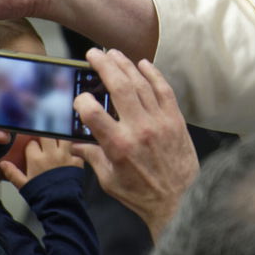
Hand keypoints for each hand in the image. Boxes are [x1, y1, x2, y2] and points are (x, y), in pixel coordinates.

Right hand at [0, 136, 84, 188]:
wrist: (59, 205)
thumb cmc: (40, 195)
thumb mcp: (23, 185)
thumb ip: (13, 173)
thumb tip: (3, 163)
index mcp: (36, 159)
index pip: (32, 142)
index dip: (32, 143)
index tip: (33, 146)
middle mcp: (51, 154)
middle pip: (47, 134)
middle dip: (45, 134)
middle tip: (45, 139)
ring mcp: (65, 156)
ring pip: (63, 137)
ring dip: (61, 137)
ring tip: (58, 140)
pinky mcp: (77, 161)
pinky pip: (77, 148)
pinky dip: (75, 149)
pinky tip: (72, 151)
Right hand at [71, 49, 198, 237]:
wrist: (179, 200)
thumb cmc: (142, 194)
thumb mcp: (109, 179)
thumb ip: (92, 157)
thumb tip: (74, 145)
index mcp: (118, 146)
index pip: (93, 113)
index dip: (81, 102)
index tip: (78, 99)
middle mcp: (139, 129)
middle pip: (119, 87)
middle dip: (104, 65)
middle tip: (94, 54)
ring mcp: (160, 122)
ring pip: (141, 84)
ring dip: (126, 65)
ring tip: (113, 54)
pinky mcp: (175, 120)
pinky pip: (164, 90)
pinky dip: (154, 74)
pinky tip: (143, 64)